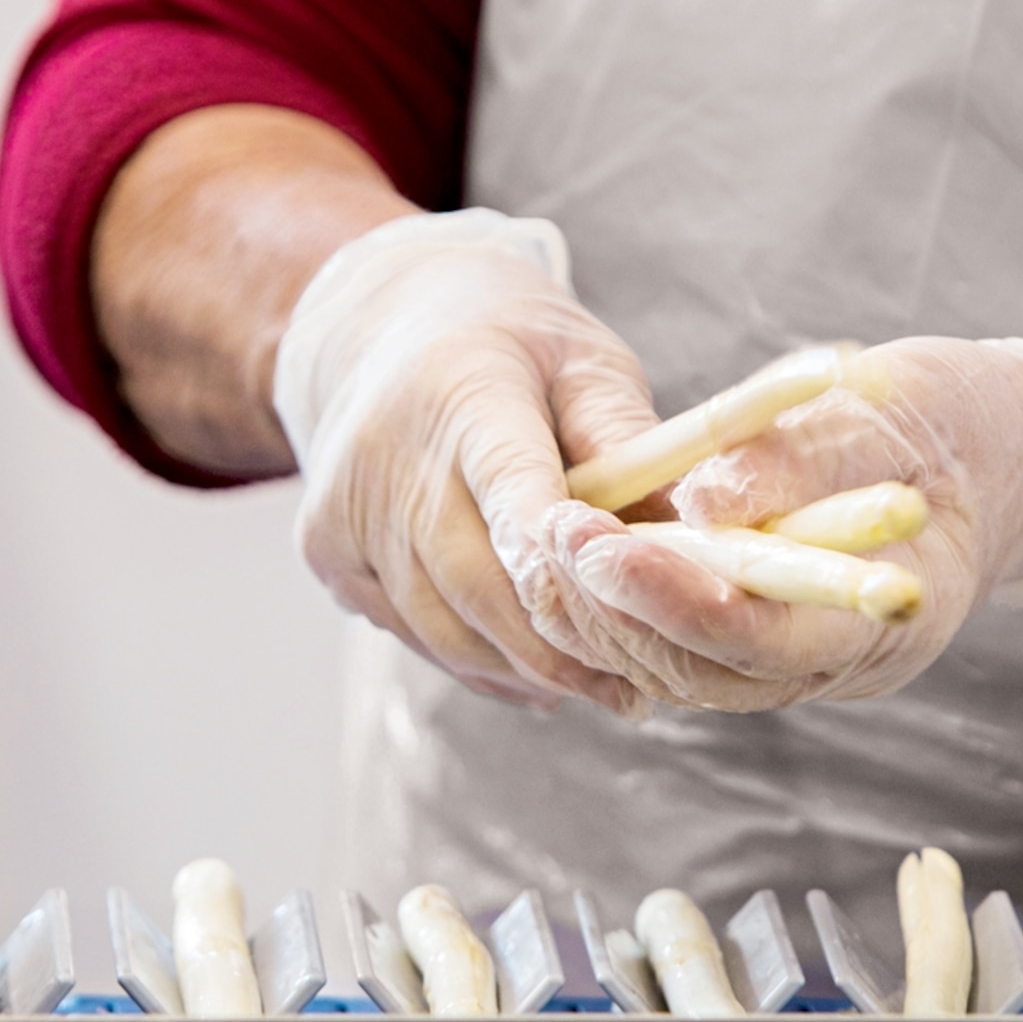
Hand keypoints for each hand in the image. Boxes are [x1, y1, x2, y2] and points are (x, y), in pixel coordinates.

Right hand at [273, 210, 658, 713]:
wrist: (373, 331)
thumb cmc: (506, 343)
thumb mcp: (584, 360)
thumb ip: (629, 442)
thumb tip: (697, 530)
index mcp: (461, 392)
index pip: (515, 496)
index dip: (574, 570)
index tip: (645, 621)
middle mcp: (386, 456)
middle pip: (481, 588)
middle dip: (567, 650)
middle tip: (640, 690)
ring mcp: (346, 511)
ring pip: (447, 630)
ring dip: (528, 671)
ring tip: (604, 688)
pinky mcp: (326, 554)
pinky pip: (415, 634)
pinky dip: (480, 662)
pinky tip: (535, 669)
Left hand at [536, 326, 1022, 709]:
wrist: (1004, 453)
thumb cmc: (954, 421)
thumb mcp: (887, 412)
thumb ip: (799, 460)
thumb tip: (701, 500)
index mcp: (888, 620)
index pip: (761, 638)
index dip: (673, 598)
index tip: (600, 544)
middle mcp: (837, 663)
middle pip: (701, 670)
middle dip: (616, 607)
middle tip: (547, 532)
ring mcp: (800, 661)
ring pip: (678, 670)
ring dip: (604, 613)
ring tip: (545, 537)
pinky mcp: (766, 636)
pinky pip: (681, 647)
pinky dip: (623, 610)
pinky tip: (573, 557)